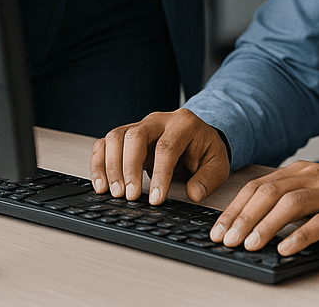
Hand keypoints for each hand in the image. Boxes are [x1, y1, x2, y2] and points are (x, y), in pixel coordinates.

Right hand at [90, 108, 229, 204]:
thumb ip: (208, 178)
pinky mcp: (127, 135)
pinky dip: (99, 162)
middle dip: (130, 167)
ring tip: (113, 193)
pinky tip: (101, 184)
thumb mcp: (218, 163)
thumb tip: (194, 194)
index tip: (155, 199)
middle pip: (136, 136)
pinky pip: (106, 143)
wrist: (198, 136)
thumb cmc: (205, 150)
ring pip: (116, 136)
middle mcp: (159, 120)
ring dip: (110, 165)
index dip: (160, 174)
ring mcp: (140, 125)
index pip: (167, 146)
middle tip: (129, 196)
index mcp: (184, 123)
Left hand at [208, 160, 318, 255]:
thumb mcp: (318, 197)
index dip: (236, 207)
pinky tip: (286, 249)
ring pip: (291, 204)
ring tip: (250, 244)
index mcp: (302, 171)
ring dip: (266, 225)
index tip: (218, 229)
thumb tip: (253, 225)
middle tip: (226, 239)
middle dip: (244, 217)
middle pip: (270, 192)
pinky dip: (300, 236)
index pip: (259, 186)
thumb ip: (291, 204)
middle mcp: (315, 176)